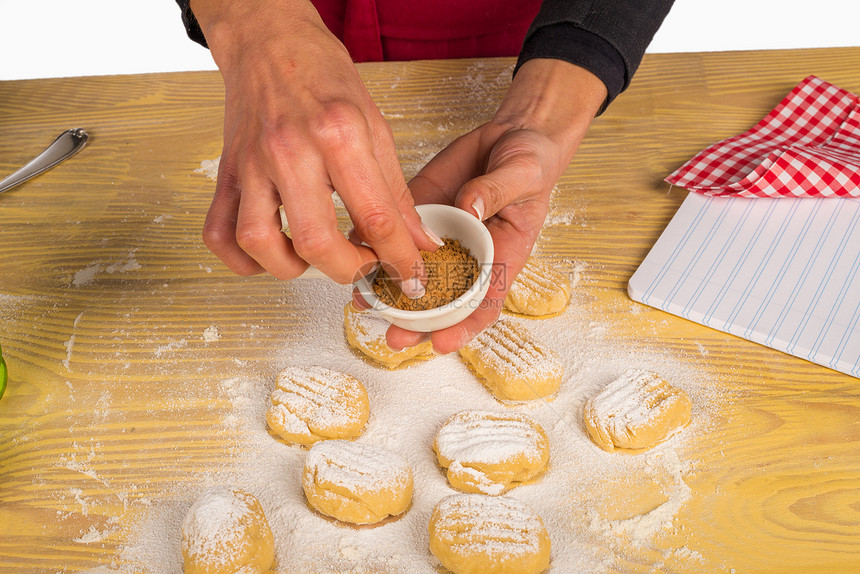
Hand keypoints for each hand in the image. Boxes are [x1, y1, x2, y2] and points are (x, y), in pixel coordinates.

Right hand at [192, 0, 436, 293]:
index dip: (399, 258)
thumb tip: (417, 241)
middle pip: (316, 242)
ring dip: (293, 269)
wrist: (269, 41)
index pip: (375, 217)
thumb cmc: (322, 76)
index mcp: (338, 134)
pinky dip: (242, 259)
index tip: (409, 275)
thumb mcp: (376, 126)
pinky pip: (219, 234)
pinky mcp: (226, 173)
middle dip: (349, 271)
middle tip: (365, 268)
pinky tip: (272, 253)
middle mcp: (290, 150)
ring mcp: (251, 164)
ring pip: (260, 243)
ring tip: (316, 261)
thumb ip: (397, 192)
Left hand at [359, 59, 607, 352]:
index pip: (484, 302)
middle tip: (393, 336)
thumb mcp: (523, 174)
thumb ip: (495, 191)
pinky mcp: (422, 210)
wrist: (511, 134)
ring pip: (412, 270)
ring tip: (362, 301)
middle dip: (416, 322)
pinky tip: (355, 248)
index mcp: (501, 255)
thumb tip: (467, 209)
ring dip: (387, 290)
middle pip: (441, 299)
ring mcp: (441, 235)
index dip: (464, 327)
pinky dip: (375, 243)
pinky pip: (396, 231)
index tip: (440, 342)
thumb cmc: (530, 161)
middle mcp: (467, 254)